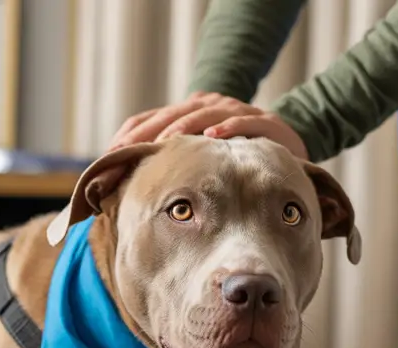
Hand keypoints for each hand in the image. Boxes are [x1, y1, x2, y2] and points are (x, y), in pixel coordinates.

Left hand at [108, 91, 308, 159]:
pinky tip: (213, 137)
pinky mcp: (264, 120)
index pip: (150, 120)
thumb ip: (170, 167)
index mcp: (186, 114)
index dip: (129, 136)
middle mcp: (207, 107)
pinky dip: (229, 127)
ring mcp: (235, 111)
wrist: (289, 142)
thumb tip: (128, 190)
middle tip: (126, 151)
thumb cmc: (236, 158)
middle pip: (171, 115)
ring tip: (164, 142)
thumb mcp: (199, 161)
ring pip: (203, 115)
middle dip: (148, 134)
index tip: (108, 157)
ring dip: (183, 127)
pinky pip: (244, 121)